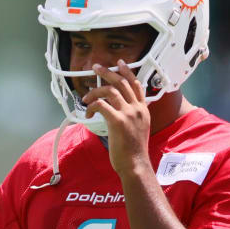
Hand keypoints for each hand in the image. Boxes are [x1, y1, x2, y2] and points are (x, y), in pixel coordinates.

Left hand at [82, 60, 151, 175]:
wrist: (135, 164)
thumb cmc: (134, 151)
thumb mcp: (139, 129)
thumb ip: (131, 117)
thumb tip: (116, 111)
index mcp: (143, 110)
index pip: (136, 84)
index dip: (127, 72)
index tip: (119, 64)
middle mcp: (137, 108)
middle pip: (122, 83)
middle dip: (107, 72)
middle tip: (96, 68)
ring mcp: (128, 113)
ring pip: (110, 91)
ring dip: (95, 91)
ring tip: (85, 97)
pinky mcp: (117, 121)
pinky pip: (101, 105)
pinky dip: (92, 106)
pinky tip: (88, 112)